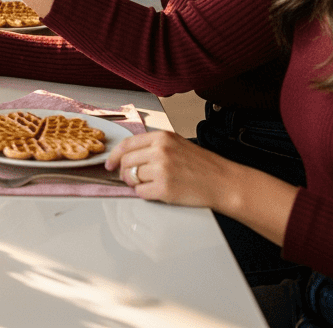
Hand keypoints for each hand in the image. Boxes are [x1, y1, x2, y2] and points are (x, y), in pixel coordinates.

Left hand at [106, 130, 239, 207]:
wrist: (223, 182)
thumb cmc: (202, 165)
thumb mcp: (177, 144)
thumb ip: (153, 145)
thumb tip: (128, 155)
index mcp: (162, 137)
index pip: (126, 144)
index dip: (114, 156)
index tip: (109, 164)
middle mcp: (160, 151)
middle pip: (126, 162)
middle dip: (124, 172)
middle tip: (129, 178)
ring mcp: (162, 170)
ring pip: (132, 178)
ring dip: (135, 183)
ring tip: (149, 184)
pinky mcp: (164, 189)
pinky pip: (141, 193)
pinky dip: (144, 194)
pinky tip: (156, 191)